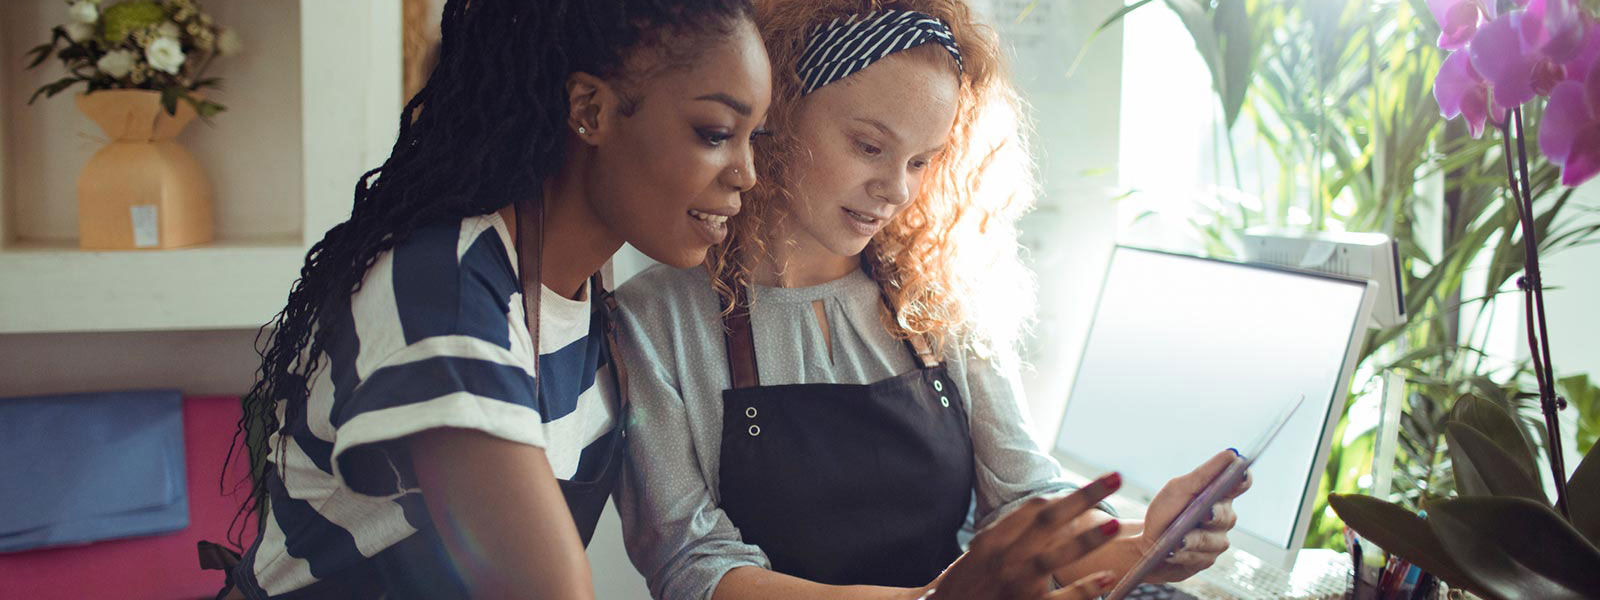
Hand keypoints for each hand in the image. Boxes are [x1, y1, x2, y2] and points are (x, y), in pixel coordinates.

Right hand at [920, 473, 1125, 599]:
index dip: (1067, 497)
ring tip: (1116, 525)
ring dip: (1088, 540)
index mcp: (992, 540)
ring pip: (1056, 556)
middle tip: (1115, 478)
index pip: (1034, 508)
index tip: (1093, 489)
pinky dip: (1083, 588)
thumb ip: (1004, 536)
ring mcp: (1014, 584)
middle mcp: (1003, 557)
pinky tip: (1105, 578)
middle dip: (1085, 497)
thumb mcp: (975, 555)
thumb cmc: (960, 589)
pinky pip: (1060, 599)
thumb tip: (1037, 514)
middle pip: (1049, 519)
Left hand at [1137, 449, 1251, 582]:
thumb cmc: (1166, 513)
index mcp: (1219, 495)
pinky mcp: (1206, 560)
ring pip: (1214, 541)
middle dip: (1214, 515)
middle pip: (1226, 516)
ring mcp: (1217, 541)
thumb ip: (1204, 474)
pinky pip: (1200, 558)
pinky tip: (1172, 552)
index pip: (1239, 484)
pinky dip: (1183, 554)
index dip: (1242, 479)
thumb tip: (1231, 455)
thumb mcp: (1179, 489)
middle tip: (1205, 513)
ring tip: (1179, 540)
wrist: (1148, 545)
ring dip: (1194, 539)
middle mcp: (1223, 518)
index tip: (1240, 472)